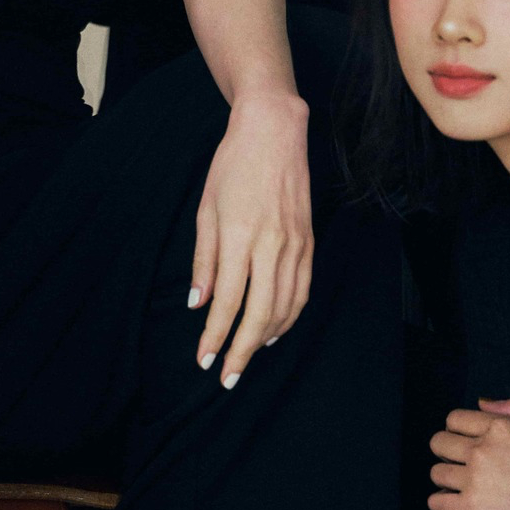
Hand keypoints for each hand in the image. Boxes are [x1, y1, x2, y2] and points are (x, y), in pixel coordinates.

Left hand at [190, 90, 311, 386]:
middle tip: (227, 377)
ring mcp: (295, 244)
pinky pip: (302, 289)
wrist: (275, 133)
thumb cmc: (232, 166)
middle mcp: (271, 244)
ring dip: (265, 338)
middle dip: (241, 351)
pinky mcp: (309, 242)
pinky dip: (289, 316)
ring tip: (246, 356)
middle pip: (260, 314)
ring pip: (286, 307)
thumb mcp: (206, 209)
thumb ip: (205, 260)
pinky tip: (274, 328)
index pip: (228, 301)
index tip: (205, 361)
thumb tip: (200, 304)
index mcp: (239, 235)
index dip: (215, 336)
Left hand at [429, 396, 509, 509]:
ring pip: (436, 472)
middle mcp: (481, 449)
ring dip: (445, 478)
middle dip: (447, 451)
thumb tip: (482, 402)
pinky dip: (440, 502)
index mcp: (498, 428)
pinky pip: (437, 502)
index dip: (458, 430)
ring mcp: (474, 479)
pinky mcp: (471, 508)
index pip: (454, 419)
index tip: (466, 441)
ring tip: (459, 486)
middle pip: (438, 442)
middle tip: (460, 463)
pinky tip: (452, 503)